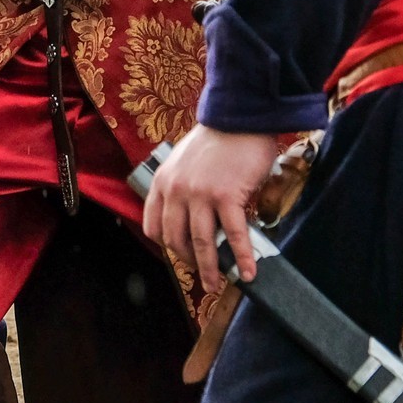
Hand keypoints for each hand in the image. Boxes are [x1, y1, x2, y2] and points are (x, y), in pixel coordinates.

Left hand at [142, 125, 281, 289]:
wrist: (239, 117)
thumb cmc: (217, 139)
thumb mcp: (185, 162)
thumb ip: (183, 188)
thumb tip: (195, 220)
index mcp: (163, 182)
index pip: (154, 226)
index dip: (168, 247)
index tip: (181, 255)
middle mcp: (176, 190)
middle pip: (176, 239)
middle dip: (190, 262)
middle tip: (203, 274)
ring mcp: (200, 194)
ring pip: (201, 243)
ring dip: (210, 269)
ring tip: (217, 285)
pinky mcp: (227, 196)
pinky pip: (234, 235)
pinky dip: (241, 258)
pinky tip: (248, 272)